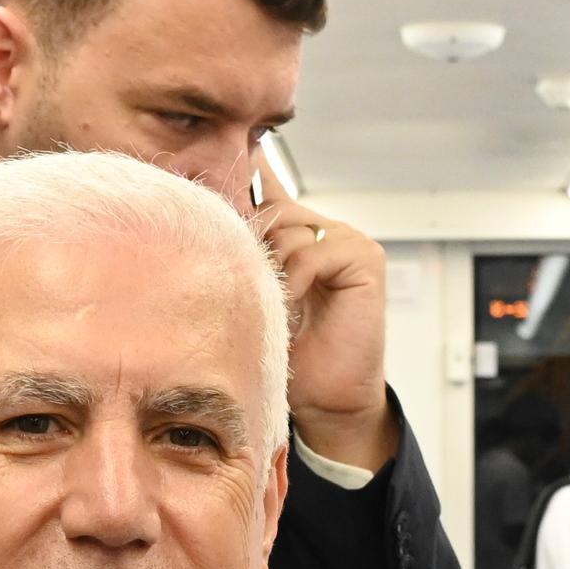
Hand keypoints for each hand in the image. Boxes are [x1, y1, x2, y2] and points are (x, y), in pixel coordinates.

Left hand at [258, 181, 399, 469]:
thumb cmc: (288, 354)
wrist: (325, 399)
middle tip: (254, 286)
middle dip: (253, 245)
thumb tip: (205, 220)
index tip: (230, 169)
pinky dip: (296, 280)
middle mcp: (325, 231)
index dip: (247, 175)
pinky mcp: (364, 259)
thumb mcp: (253, 297)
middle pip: (272, 209)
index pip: (268, 188)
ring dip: (273, 271)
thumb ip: (243, 257)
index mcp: (299, 235)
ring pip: (289, 230)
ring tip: (275, 307)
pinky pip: (314, 252)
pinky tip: (292, 306)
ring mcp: (348, 242)